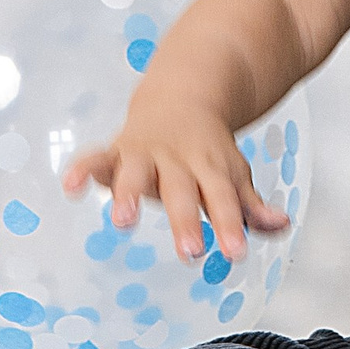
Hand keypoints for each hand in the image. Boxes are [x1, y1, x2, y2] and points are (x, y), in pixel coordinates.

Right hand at [63, 101, 292, 261]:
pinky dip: (82, 170)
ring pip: (136, 173)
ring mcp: (145, 154)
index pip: (222, 199)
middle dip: (184, 221)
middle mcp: (177, 161)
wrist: (183, 94)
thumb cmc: (208, 148)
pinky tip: (70, 186)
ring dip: (128, 195)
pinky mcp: (116, 151)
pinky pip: (96, 158)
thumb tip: (278, 224)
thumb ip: (250, 205)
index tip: (235, 254)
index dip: (229, 226)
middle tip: (190, 251)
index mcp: (210, 168)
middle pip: (181, 192)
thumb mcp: (232, 173)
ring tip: (122, 221)